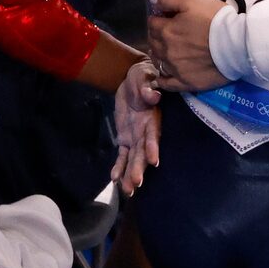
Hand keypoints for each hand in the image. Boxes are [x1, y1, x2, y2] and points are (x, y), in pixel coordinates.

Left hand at [111, 59, 161, 194]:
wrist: (134, 80)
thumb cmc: (143, 76)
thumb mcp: (144, 77)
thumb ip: (147, 88)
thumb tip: (153, 95)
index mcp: (152, 118)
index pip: (153, 134)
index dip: (153, 146)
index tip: (154, 161)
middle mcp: (146, 131)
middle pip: (143, 153)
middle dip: (139, 168)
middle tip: (136, 184)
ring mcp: (136, 137)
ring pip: (133, 159)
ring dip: (130, 174)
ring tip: (128, 191)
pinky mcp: (126, 138)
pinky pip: (122, 155)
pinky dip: (119, 166)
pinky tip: (115, 179)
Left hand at [147, 0, 225, 91]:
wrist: (237, 44)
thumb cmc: (215, 19)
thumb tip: (153, 1)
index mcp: (166, 30)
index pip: (152, 23)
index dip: (158, 19)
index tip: (165, 18)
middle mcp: (166, 51)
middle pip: (153, 42)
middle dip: (157, 36)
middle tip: (167, 33)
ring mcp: (175, 68)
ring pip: (158, 61)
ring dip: (159, 55)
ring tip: (167, 52)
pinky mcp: (186, 82)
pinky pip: (167, 84)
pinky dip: (162, 80)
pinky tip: (162, 77)